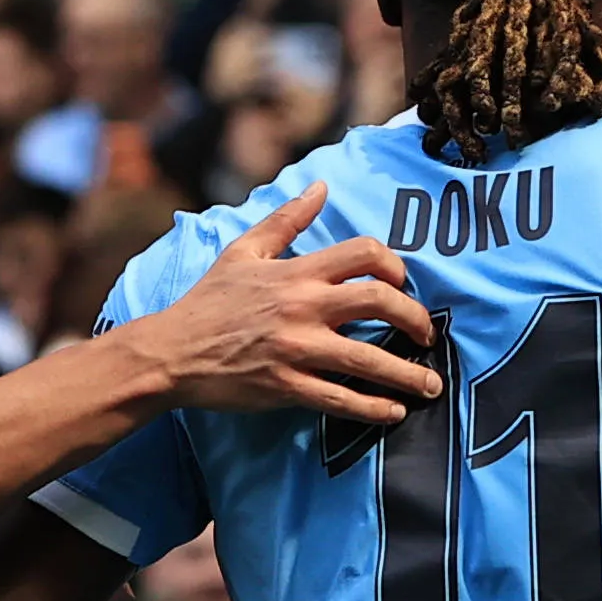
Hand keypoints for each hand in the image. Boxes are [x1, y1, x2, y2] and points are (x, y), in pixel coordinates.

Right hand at [126, 182, 446, 421]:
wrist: (170, 351)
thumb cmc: (208, 302)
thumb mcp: (243, 251)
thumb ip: (286, 220)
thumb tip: (320, 188)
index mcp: (296, 272)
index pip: (364, 254)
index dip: (395, 266)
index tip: (404, 284)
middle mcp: (303, 307)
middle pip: (379, 301)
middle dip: (415, 319)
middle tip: (427, 335)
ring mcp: (296, 349)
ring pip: (368, 359)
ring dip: (408, 375)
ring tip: (430, 386)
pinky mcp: (286, 386)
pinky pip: (340, 399)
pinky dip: (373, 408)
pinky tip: (394, 412)